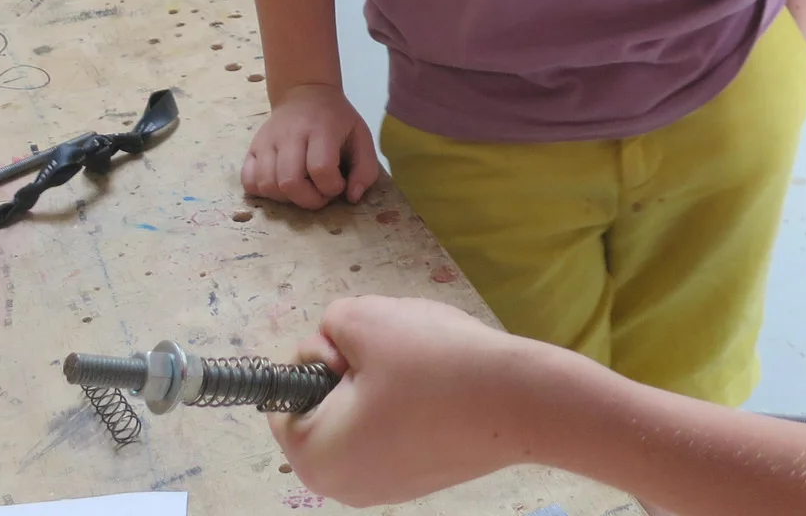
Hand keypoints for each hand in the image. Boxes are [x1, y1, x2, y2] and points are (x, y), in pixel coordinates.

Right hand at [242, 84, 379, 207]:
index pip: (321, 169)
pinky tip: (281, 185)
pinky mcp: (253, 148)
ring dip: (287, 198)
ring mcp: (267, 141)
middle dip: (309, 199)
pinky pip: (249, 181)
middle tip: (320, 192)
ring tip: (302, 188)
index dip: (332, 187)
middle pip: (290, 182)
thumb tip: (352, 197)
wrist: (305, 93)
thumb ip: (365, 169)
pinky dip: (264, 191)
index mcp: (321, 129)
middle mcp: (290, 134)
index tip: (339, 183)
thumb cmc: (336, 120)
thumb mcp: (361, 136)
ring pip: (267, 185)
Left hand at [273, 296, 548, 505]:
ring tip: (421, 363)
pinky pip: (395, 429)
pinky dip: (409, 401)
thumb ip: (328, 324)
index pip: (284, 399)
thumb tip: (334, 341)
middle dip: (351, 369)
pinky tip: (441, 383)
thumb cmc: (435, 364)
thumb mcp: (363, 319)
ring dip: (382, 380)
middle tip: (390, 350)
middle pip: (325, 407)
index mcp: (316, 457)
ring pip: (363, 413)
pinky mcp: (420, 478)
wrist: (520, 401)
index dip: (315, 359)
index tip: (355, 346)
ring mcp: (385, 487)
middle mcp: (343, 486)